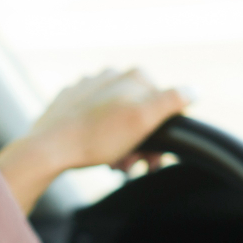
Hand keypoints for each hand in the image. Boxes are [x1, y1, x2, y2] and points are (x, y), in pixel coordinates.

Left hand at [0, 68, 189, 213]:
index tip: (153, 159)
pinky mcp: (68, 102)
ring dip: (122, 145)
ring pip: (116, 119)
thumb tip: (194, 90)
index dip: (162, 134)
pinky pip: (93, 121)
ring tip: (115, 165)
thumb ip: (172, 101)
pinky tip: (96, 155)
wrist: (47, 149)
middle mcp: (110, 75)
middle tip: (134, 166)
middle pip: (138, 113)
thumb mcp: (143, 119)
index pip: (162, 105)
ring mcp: (87, 87)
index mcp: (132, 76)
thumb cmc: (96, 138)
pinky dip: (100, 139)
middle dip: (141, 142)